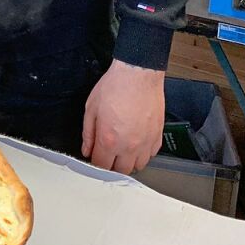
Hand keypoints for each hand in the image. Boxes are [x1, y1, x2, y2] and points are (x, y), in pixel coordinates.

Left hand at [81, 59, 164, 173]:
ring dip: (129, 161)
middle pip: (120, 170)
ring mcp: (145, 142)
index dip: (95, 163)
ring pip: (138, 166)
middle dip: (112, 165)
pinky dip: (143, 153)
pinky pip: (151, 155)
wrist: (138, 74)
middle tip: (108, 154)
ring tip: (122, 149)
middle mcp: (129, 145)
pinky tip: (136, 142)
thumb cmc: (115, 86)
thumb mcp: (91, 107)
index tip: (95, 157)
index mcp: (109, 139)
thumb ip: (88, 133)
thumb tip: (87, 149)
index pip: (101, 165)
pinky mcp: (157, 136)